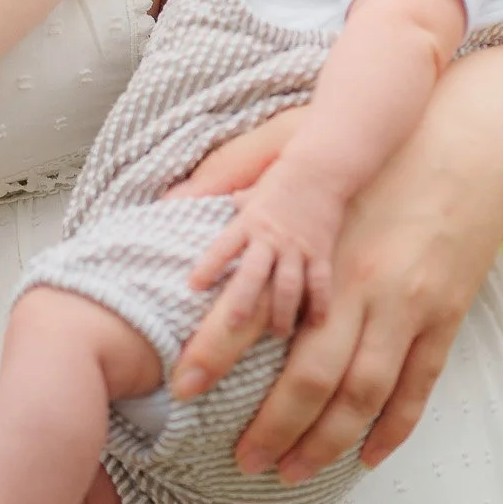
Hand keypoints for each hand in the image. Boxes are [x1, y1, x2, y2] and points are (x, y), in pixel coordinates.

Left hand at [171, 101, 502, 483]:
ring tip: (292, 472)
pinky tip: (365, 457)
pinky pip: (418, 389)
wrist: (471, 144)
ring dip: (326, 443)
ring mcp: (411, 306)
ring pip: (365, 395)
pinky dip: (391, 430)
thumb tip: (169, 206)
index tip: (182, 390)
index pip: (257, 312)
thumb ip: (234, 174)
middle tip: (243, 462)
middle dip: (273, 428)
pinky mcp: (447, 318)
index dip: (217, 354)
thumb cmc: (378, 152)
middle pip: (312, 377)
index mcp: (321, 246)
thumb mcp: (298, 145)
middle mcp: (366, 285)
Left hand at [187, 156, 347, 337]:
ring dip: (282, 312)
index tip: (194, 286)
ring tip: (278, 333)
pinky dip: (319, 303)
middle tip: (233, 326)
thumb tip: (181, 200)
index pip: (224, 247)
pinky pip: (321, 282)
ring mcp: (298, 247)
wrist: (321, 169)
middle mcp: (271, 237)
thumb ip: (225, 207)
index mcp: (249, 222)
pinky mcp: (321, 251)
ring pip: (288, 285)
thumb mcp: (248, 191)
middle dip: (244, 300)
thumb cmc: (280, 180)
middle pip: (254, 273)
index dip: (209, 266)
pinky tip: (316, 322)